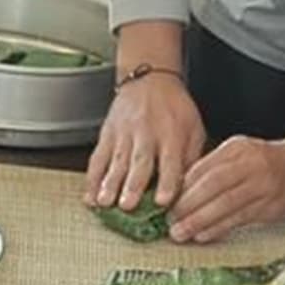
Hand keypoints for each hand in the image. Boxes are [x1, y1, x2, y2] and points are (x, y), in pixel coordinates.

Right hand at [86, 73, 205, 212]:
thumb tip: (190, 191)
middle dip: (132, 185)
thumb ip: (192, 159)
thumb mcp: (194, 128)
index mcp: (172, 134)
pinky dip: (92, 179)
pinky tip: (90, 196)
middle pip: (139, 162)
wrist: (150, 79)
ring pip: (116, 161)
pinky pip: (98, 158)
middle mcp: (147, 134)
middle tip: (127, 205)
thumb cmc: (174, 108)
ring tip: (104, 203)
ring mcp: (124, 134)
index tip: (162, 201)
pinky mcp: (107, 134)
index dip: (167, 182)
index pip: (170, 162)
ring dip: (109, 183)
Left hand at [171, 133, 284, 242]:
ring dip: (200, 221)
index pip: (203, 168)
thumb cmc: (265, 162)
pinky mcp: (270, 206)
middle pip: (213, 185)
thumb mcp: (238, 154)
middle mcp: (250, 164)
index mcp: (237, 148)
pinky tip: (204, 235)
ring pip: (226, 204)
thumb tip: (180, 190)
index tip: (165, 203)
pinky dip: (220, 228)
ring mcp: (263, 185)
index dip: (182, 188)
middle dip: (188, 206)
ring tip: (181, 233)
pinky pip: (240, 218)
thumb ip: (213, 168)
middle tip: (170, 221)